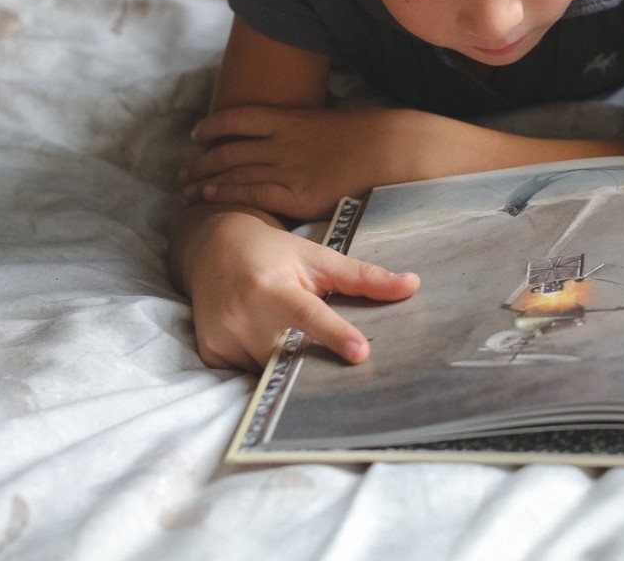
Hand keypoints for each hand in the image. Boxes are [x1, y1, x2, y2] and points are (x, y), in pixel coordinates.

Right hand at [182, 209, 418, 369]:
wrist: (213, 249)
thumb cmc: (274, 253)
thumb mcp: (318, 257)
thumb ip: (363, 276)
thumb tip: (412, 285)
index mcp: (271, 287)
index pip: (308, 316)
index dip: (334, 334)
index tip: (361, 353)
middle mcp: (242, 315)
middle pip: (291, 354)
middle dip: (318, 361)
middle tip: (344, 362)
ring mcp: (223, 338)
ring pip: (272, 370)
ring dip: (292, 364)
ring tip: (294, 340)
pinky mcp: (211, 354)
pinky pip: (250, 374)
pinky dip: (267, 365)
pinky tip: (268, 343)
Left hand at [183, 104, 437, 219]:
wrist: (397, 151)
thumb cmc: (374, 134)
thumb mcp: (335, 118)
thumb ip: (311, 124)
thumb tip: (307, 125)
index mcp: (292, 117)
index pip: (238, 117)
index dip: (212, 126)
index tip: (197, 134)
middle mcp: (283, 142)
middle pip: (228, 148)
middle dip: (201, 159)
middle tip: (183, 169)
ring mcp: (289, 169)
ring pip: (234, 172)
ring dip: (205, 179)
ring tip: (187, 187)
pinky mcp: (298, 197)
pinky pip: (253, 194)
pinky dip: (226, 195)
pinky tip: (208, 198)